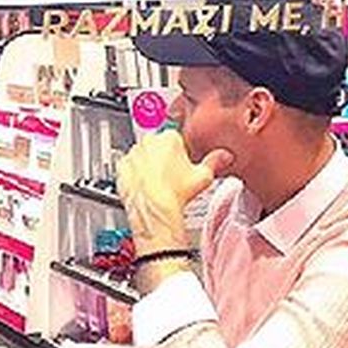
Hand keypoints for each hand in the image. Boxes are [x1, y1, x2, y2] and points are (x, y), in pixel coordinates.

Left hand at [115, 136, 233, 254]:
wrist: (154, 210)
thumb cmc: (175, 193)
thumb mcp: (204, 177)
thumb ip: (215, 162)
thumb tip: (225, 156)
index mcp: (170, 138)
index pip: (177, 139)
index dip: (182, 155)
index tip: (184, 166)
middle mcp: (149, 141)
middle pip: (159, 146)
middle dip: (165, 158)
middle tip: (173, 177)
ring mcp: (134, 153)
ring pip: (143, 155)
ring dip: (149, 165)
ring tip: (160, 184)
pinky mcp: (122, 166)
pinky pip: (129, 167)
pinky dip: (135, 174)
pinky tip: (146, 186)